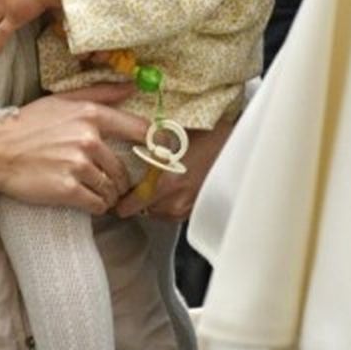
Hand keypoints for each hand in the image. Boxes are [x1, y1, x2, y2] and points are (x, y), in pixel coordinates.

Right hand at [0, 85, 148, 215]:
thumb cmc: (28, 124)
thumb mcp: (62, 100)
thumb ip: (99, 94)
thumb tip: (132, 88)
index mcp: (90, 115)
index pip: (139, 130)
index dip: (153, 145)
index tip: (158, 155)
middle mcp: (88, 139)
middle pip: (123, 168)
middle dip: (121, 180)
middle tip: (115, 184)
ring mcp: (78, 165)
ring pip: (111, 188)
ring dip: (109, 195)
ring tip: (98, 193)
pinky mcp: (68, 189)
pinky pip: (97, 204)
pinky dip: (97, 206)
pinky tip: (89, 201)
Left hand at [115, 115, 235, 220]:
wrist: (237, 147)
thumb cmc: (207, 137)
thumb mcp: (171, 138)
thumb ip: (146, 148)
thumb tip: (119, 145)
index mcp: (165, 183)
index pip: (129, 206)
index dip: (118, 199)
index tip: (113, 191)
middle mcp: (174, 202)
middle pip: (140, 211)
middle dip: (134, 198)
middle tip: (131, 182)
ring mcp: (186, 209)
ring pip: (156, 213)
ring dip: (150, 202)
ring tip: (153, 182)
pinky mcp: (194, 211)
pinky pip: (171, 212)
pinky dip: (166, 203)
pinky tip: (170, 187)